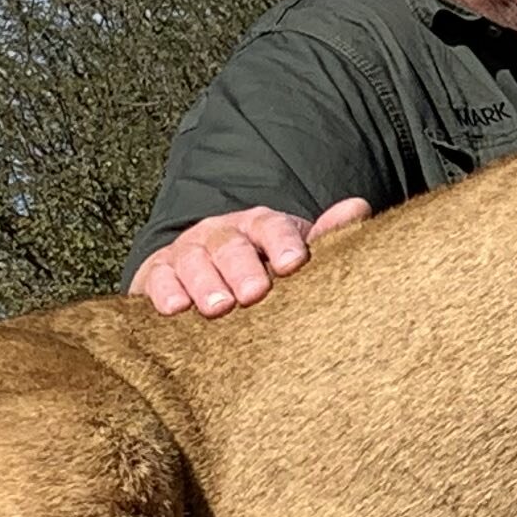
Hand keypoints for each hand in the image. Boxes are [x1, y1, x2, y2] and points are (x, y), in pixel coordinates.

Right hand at [131, 199, 369, 316]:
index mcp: (258, 226)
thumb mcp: (291, 253)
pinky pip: (158, 279)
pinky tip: (175, 309)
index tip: (294, 264)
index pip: (272, 226)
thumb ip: (323, 236)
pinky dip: (164, 292)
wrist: (204, 277)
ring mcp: (187, 253)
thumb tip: (359, 208)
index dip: (283, 242)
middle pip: (231, 245)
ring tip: (218, 307)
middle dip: (242, 267)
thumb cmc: (260, 269)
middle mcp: (221, 234)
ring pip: (193, 261)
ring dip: (204, 282)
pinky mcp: (157, 274)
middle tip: (255, 293)